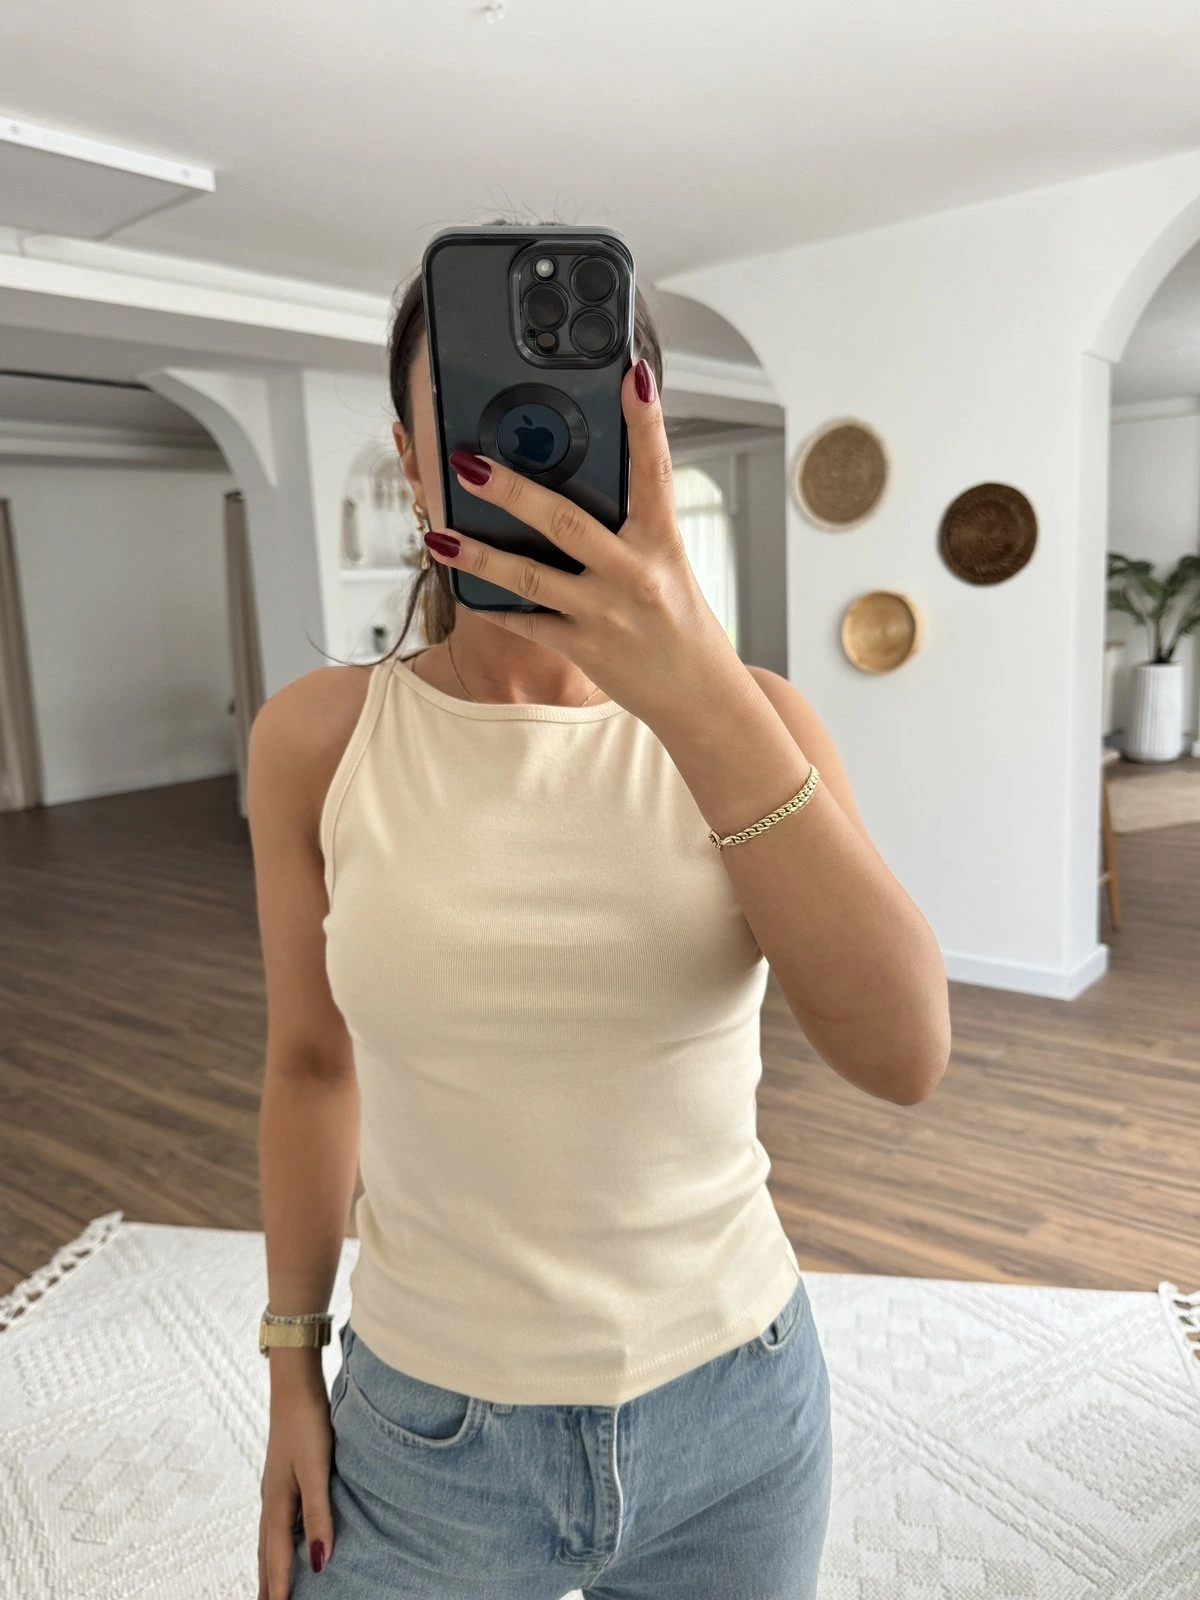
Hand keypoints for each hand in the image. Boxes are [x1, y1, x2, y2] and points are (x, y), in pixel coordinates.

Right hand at [258, 1370, 334, 1598]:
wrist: (295, 1387)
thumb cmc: (307, 1425)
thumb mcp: (316, 1470)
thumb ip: (320, 1514)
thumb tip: (321, 1561)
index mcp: (277, 1503)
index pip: (279, 1557)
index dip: (280, 1588)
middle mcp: (270, 1501)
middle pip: (266, 1553)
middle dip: (266, 1584)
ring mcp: (273, 1489)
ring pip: (269, 1539)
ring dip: (269, 1566)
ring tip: (269, 1589)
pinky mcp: (282, 1478)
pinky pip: (276, 1523)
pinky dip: (276, 1544)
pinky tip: (283, 1542)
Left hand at [423, 357, 750, 727]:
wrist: (698, 695)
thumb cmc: (678, 620)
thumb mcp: (666, 564)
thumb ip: (628, 528)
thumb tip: (574, 483)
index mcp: (661, 542)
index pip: (655, 470)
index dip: (646, 421)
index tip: (631, 376)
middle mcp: (634, 574)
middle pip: (565, 522)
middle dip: (511, 490)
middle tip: (467, 463)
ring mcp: (605, 614)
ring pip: (529, 577)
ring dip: (477, 553)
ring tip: (436, 532)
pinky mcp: (583, 648)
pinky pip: (525, 622)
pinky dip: (491, 603)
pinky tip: (460, 584)